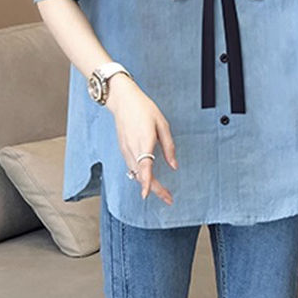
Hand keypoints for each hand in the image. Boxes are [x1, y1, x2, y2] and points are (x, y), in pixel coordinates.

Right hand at [104, 74, 177, 203]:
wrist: (123, 100)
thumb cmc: (143, 109)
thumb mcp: (162, 124)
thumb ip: (168, 146)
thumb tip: (174, 165)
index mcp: (144, 141)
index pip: (144, 166)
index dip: (146, 182)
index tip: (147, 195)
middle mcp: (132, 148)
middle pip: (141, 175)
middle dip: (154, 189)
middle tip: (168, 197)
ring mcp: (125, 150)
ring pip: (135, 173)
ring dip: (147, 184)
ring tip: (161, 191)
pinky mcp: (123, 149)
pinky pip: (131, 167)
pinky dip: (140, 175)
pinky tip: (147, 178)